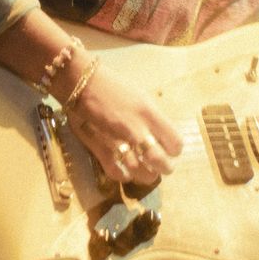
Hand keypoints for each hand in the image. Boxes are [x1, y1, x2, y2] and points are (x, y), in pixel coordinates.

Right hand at [65, 62, 182, 183]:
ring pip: (142, 173)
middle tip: (163, 166)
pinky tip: (127, 172)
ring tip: (148, 172)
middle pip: (162, 162)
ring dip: (147, 175)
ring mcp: (119, 143)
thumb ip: (153, 117)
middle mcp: (138, 131)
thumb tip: (162, 134)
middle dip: (165, 167)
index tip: (169, 148)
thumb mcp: (141, 97)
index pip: (175, 143)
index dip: (174, 148)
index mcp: (150, 114)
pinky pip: (118, 173)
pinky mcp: (101, 150)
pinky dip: (124, 176)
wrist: (83, 83)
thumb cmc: (114, 86)